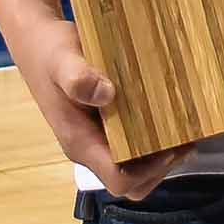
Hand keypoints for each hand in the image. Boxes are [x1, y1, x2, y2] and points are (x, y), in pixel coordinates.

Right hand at [8, 18, 191, 199]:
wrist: (37, 42)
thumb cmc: (50, 52)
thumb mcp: (62, 59)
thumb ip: (78, 78)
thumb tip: (107, 94)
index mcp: (80, 142)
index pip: (117, 179)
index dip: (148, 171)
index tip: (172, 146)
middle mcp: (90, 147)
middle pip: (131, 182)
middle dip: (161, 168)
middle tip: (186, 138)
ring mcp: (96, 138)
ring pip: (133, 166)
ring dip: (160, 155)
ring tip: (184, 127)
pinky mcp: (104, 125)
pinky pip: (131, 145)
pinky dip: (153, 139)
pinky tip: (170, 115)